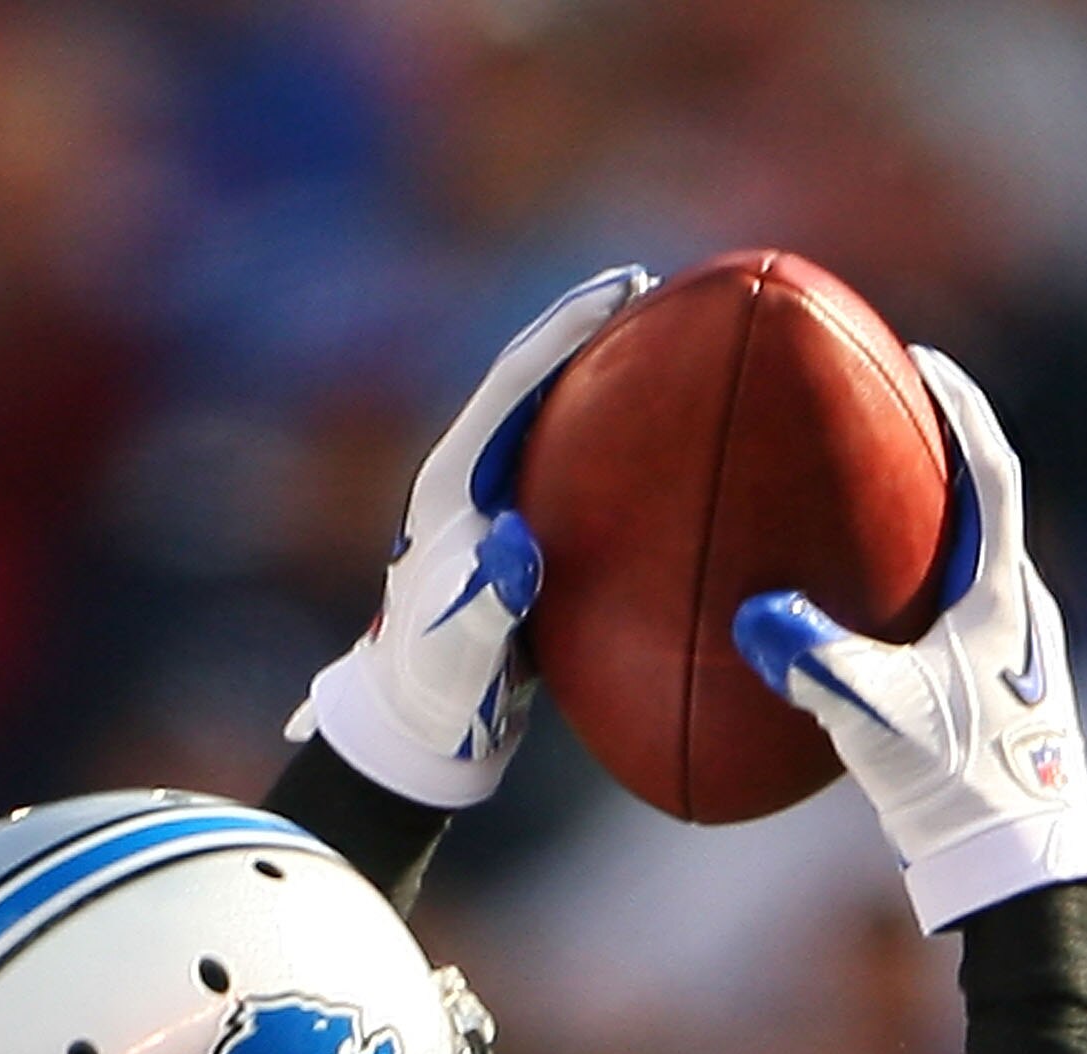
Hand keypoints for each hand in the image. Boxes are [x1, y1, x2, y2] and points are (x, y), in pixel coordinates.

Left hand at [288, 266, 655, 807]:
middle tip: (654, 291)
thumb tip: (521, 548)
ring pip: (556, 425)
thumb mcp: (457, 652)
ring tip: (668, 346)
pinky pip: (578, 479)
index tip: (625, 290)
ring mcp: (496, 511)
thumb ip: (486, 603)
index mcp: (450, 486)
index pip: (513, 384)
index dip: (567, 332)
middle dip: (590, 335)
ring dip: (606, 384)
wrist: (415, 730)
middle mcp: (471, 483)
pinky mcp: (520, 544)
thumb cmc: (431, 694)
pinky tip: (671, 453)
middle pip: (536, 384)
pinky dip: (619, 453)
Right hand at [732, 348, 1086, 949]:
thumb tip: (752, 614)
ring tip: (864, 515)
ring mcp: (1012, 663)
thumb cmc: (962, 789)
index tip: (923, 359)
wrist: (1018, 869)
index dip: (961, 408)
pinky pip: (947, 629)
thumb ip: (816, 662)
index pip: (991, 471)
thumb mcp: (882, 720)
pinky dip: (903, 607)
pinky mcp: (995, 707)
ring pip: (967, 573)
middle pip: (982, 510)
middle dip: (934, 459)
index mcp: (1007, 595)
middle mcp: (1020, 616)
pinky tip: (855, 630)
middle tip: (885, 420)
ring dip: (921, 535)